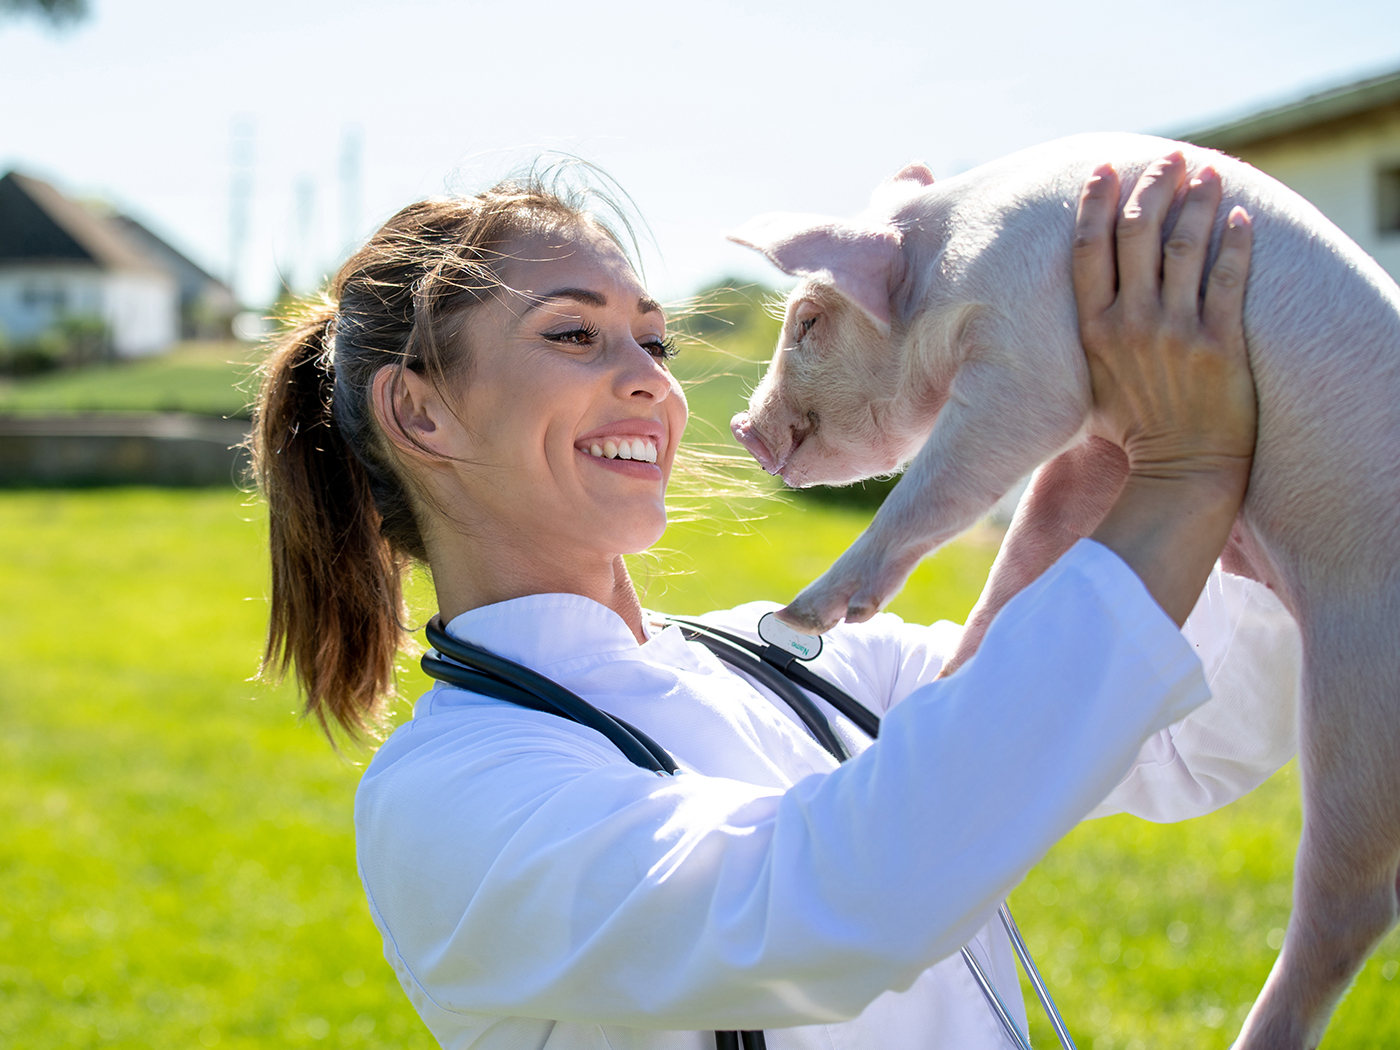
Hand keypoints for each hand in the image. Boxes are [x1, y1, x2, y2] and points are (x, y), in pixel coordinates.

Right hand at [1075, 153, 1256, 623]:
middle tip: (1165, 158)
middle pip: (1136, 234)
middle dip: (1151, 187)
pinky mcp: (1219, 343)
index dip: (1095, 204)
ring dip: (1194, 202)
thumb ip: (1088, 337)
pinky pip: (1228, 278)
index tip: (1103, 170)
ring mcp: (1176, 332)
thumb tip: (1083, 300)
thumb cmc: (1133, 431)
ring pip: (1182, 246)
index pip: (1087, 250)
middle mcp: (1130, 324)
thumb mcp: (1090, 382)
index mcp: (1092, 332)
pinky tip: (1237, 216)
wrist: (1181, 471)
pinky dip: (1233, 242)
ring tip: (1205, 172)